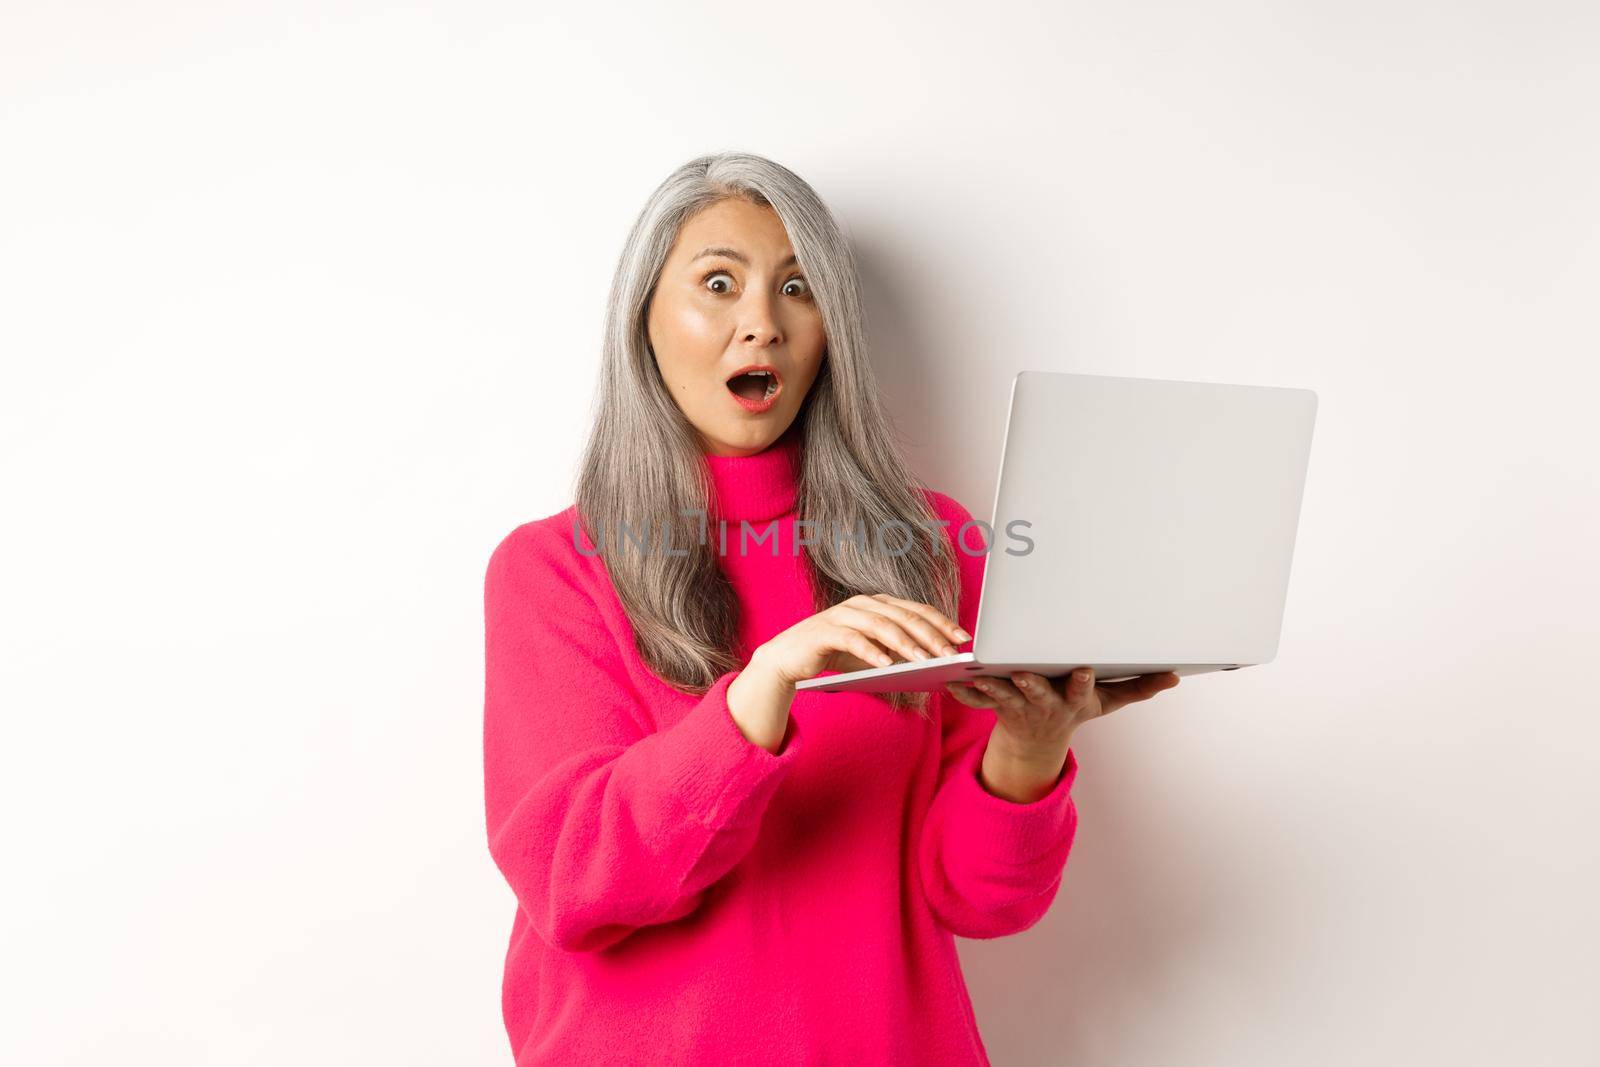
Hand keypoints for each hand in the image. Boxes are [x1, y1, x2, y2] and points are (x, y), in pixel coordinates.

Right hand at [752, 593, 969, 687]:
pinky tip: (887, 665)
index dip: (942, 622)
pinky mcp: (825, 631)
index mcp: (878, 605)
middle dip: (930, 635)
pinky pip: (852, 639)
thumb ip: (898, 652)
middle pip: (903, 616)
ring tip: (924, 661)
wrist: (789, 659)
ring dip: (905, 644)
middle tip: (950, 654)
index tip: (964, 639)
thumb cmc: (836, 656)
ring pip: (881, 626)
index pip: (917, 610)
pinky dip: (871, 651)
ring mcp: (843, 615)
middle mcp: (863, 604)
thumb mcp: (874, 653)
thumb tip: (934, 662)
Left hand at [945, 667, 1180, 758]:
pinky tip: (949, 682)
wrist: (1037, 742)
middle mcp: (1047, 705)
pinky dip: (963, 694)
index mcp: (1074, 700)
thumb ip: (1139, 687)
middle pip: (1039, 693)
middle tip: (1022, 673)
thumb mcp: (1107, 701)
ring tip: (978, 674)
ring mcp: (1021, 708)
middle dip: (1032, 684)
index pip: (1082, 689)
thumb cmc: (1074, 707)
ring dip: (991, 687)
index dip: (1082, 682)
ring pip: (1004, 696)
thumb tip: (1175, 676)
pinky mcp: (997, 707)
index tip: (1083, 670)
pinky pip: (977, 702)